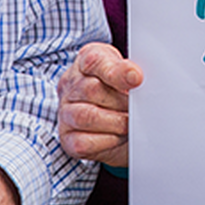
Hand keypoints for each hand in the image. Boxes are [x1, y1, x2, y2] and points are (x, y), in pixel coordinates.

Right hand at [57, 41, 141, 167]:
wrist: (116, 118)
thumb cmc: (120, 90)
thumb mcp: (128, 71)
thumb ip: (130, 72)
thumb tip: (136, 77)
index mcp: (86, 61)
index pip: (94, 60)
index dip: (117, 70)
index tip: (137, 78)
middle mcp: (70, 85)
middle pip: (91, 89)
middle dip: (121, 101)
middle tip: (139, 107)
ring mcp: (66, 112)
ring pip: (85, 116)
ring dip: (115, 122)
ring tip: (130, 123)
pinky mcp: (68, 139)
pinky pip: (82, 143)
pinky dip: (106, 141)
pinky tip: (119, 136)